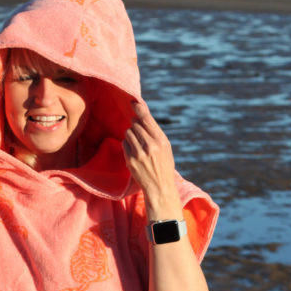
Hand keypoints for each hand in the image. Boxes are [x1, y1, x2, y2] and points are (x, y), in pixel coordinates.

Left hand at [122, 101, 181, 221]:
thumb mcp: (165, 148)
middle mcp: (150, 146)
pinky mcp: (130, 160)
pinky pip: (124, 143)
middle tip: (140, 134)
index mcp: (161, 141)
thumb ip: (155, 133)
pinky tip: (134, 152)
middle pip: (136, 125)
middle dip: (136, 126)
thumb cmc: (163, 165)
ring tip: (138, 144)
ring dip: (131, 135)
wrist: (159, 187)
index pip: (147, 119)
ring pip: (128, 132)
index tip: (133, 102)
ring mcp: (139, 153)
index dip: (139, 109)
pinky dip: (127, 145)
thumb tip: (141, 116)